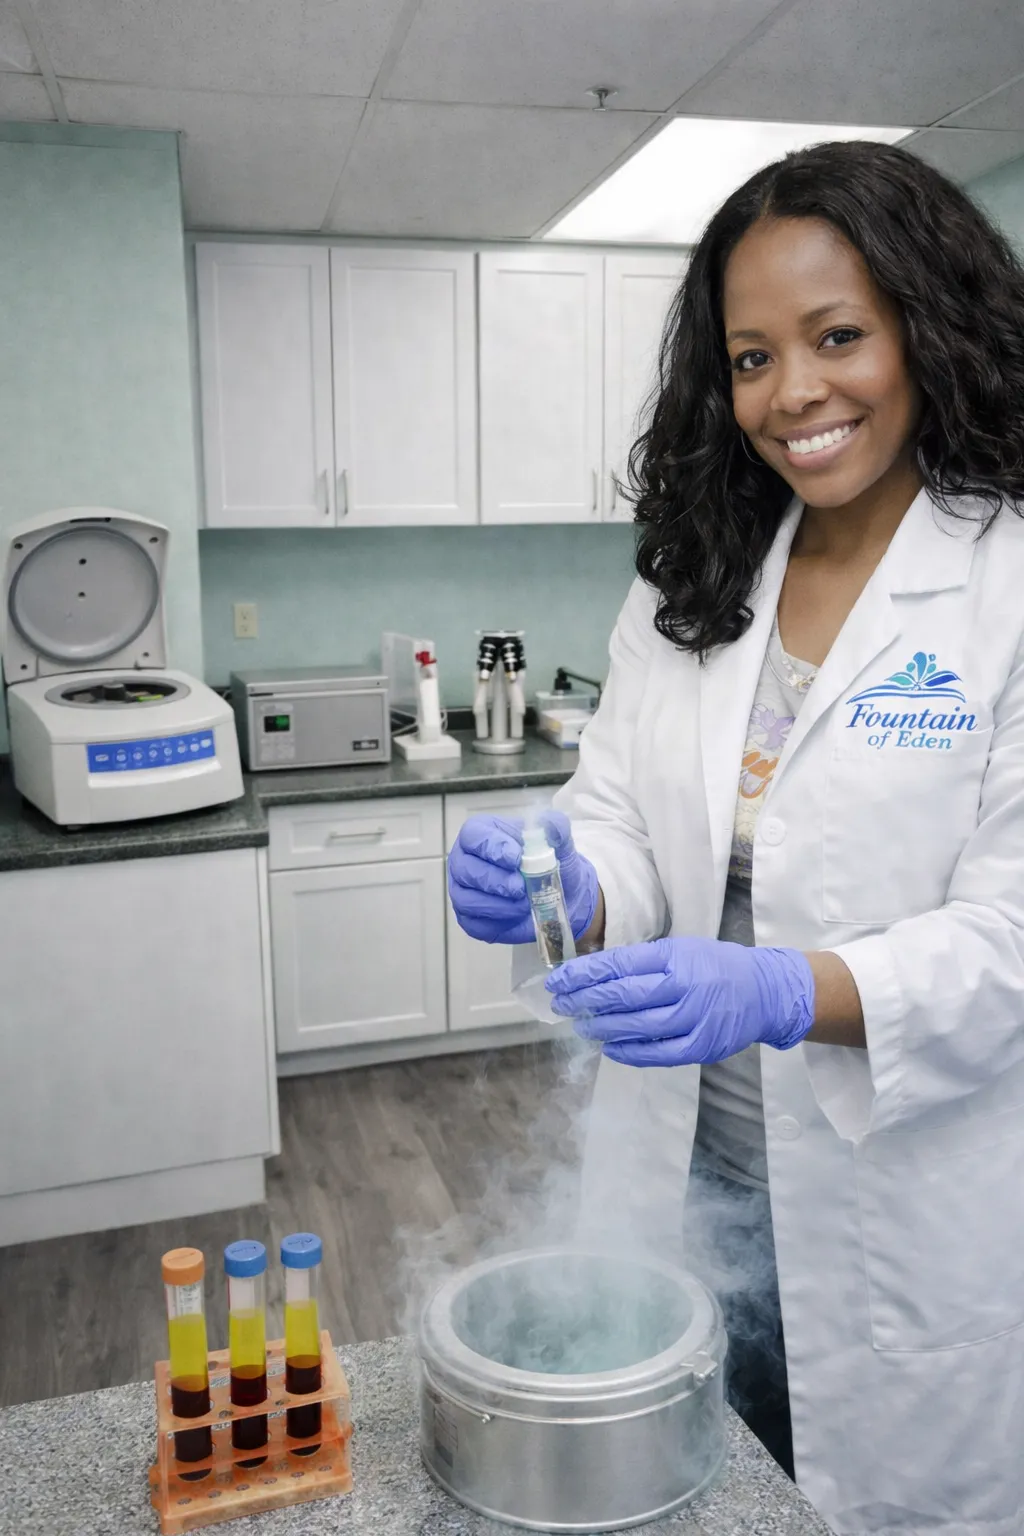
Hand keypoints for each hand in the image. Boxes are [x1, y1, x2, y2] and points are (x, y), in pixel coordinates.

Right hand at [447, 811, 599, 944]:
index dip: (492, 847)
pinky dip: (498, 921)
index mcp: (480, 833)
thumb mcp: (559, 840)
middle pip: (464, 869)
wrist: (559, 893)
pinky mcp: (469, 919)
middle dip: (495, 880)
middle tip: (520, 887)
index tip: (516, 858)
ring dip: (497, 904)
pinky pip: (474, 923)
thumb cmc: (551, 861)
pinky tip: (517, 915)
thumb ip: (556, 826)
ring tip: (524, 903)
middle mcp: (464, 860)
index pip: (473, 835)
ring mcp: (463, 890)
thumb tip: (550, 825)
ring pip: (466, 899)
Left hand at [545, 936, 813, 1065]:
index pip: (618, 964)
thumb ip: (643, 961)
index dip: (583, 974)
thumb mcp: (680, 950)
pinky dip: (629, 1052)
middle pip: (622, 995)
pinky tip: (610, 1048)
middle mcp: (682, 985)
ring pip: (636, 1026)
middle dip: (584, 1000)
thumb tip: (594, 974)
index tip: (558, 980)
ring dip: (602, 1027)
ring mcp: (692, 1018)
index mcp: (674, 956)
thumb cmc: (714, 966)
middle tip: (561, 1004)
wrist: (764, 991)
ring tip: (581, 1025)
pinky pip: (657, 1053)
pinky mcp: (700, 1046)